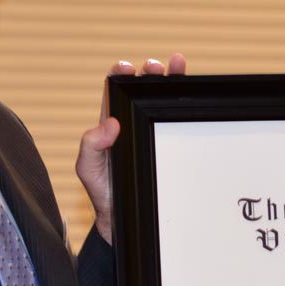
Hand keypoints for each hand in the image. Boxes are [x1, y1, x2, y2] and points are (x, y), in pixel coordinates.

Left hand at [78, 54, 185, 242]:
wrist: (126, 220)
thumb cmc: (104, 193)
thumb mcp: (88, 169)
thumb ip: (90, 146)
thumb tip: (109, 123)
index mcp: (110, 125)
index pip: (116, 92)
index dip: (121, 75)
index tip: (127, 67)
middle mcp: (133, 125)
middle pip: (144, 91)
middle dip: (152, 73)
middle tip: (156, 66)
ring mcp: (153, 134)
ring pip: (164, 102)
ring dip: (172, 81)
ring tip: (178, 66)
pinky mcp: (170, 145)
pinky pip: (179, 123)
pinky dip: (188, 106)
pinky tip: (195, 95)